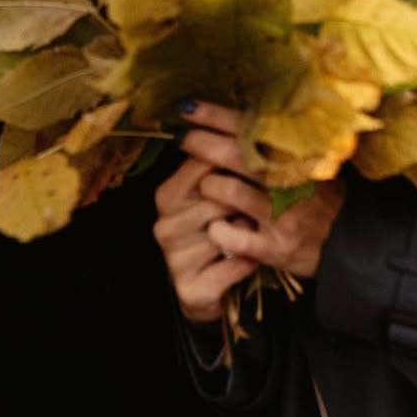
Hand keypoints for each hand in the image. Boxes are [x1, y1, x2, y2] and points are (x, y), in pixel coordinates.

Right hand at [153, 155, 258, 324]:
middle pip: (216, 197)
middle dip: (239, 200)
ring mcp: (174, 260)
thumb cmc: (216, 228)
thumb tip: (239, 127)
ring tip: (248, 231)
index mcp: (167, 195)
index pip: (201, 163)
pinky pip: (232, 266)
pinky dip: (246, 261)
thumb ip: (217, 163)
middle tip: (249, 205)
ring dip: (244, 231)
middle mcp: (164, 226)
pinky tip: (247, 257)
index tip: (251, 163)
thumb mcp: (213, 193)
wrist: (210, 286)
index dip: (231, 161)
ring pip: (224, 232)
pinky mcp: (190, 289)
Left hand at [176, 101, 345, 280]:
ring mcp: (283, 216)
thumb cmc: (319, 194)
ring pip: (229, 192)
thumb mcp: (309, 161)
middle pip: (237, 155)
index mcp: (300, 154)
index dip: (217, 116)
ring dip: (209, 185)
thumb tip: (232, 115)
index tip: (189, 108)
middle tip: (183, 138)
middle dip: (203, 143)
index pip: (252, 127)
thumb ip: (278, 142)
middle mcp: (292, 182)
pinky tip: (216, 227)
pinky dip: (219, 230)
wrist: (349, 243)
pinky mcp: (275, 247)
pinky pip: (233, 237)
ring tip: (205, 184)